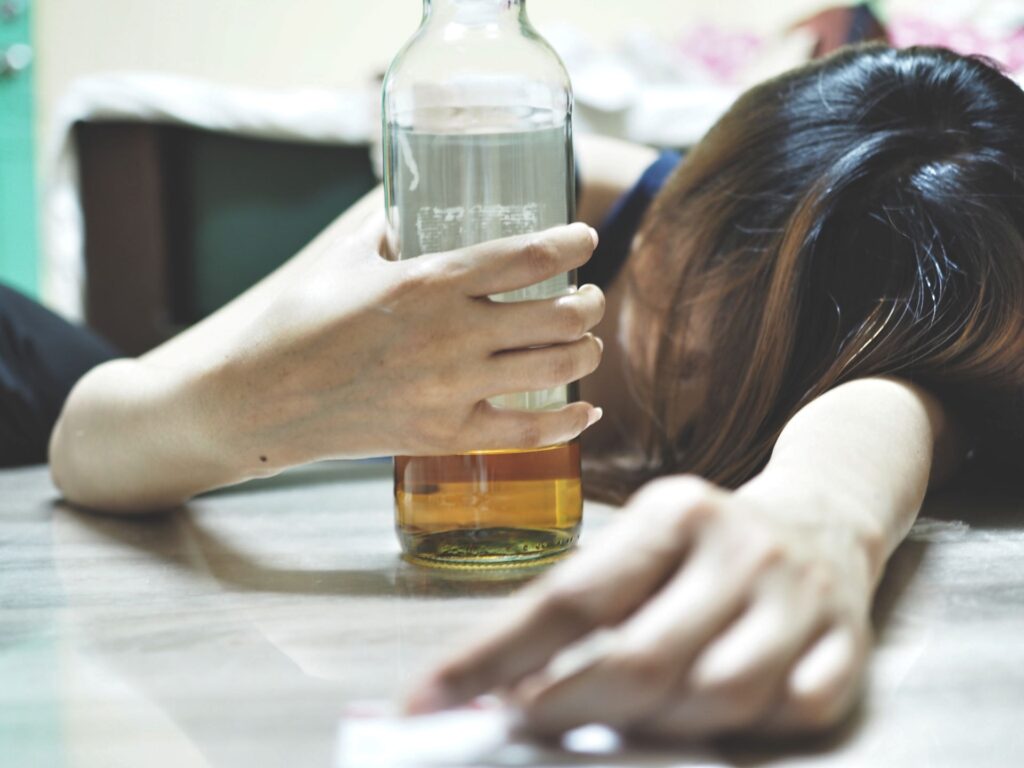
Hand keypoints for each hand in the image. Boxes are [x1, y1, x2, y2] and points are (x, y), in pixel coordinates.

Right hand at [206, 216, 604, 471]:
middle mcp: (452, 334)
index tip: (587, 239)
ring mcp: (453, 389)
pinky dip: (570, 422)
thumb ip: (388, 230)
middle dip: (590, 302)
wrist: (262, 399)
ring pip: (559, 368)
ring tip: (586, 341)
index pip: (527, 255)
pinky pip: (531, 432)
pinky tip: (586, 411)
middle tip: (588, 296)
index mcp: (429, 281)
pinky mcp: (446, 435)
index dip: (573, 243)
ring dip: (587, 350)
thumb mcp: (345, 259)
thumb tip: (410, 211)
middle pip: (562, 315)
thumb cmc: (299, 321)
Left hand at [407, 476, 874, 739]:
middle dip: (565, 708)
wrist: (823, 517)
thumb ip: (584, 600)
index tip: (430, 700)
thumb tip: (498, 686)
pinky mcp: (848, 650)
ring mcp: (802, 602)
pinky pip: (787, 716)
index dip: (495, 657)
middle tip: (519, 724)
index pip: (571, 597)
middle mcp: (742, 551)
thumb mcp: (642, 539)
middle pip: (641, 658)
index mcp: (675, 512)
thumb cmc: (703, 541)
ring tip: (612, 721)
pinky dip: (733, 735)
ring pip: (714, 698)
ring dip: (648, 728)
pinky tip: (698, 723)